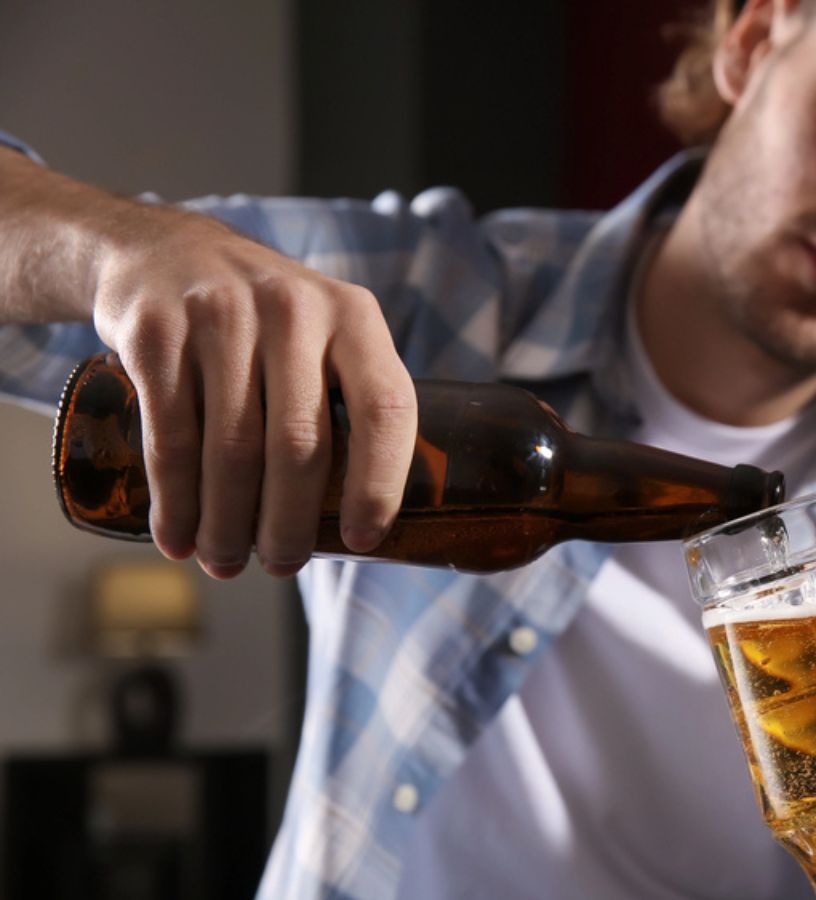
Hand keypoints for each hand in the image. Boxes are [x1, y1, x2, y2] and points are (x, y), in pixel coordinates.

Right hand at [91, 209, 414, 578]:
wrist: (161, 251)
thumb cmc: (263, 322)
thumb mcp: (323, 333)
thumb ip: (349, 400)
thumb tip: (367, 518)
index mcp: (354, 316)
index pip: (386, 408)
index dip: (379, 483)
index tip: (363, 540)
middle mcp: (293, 309)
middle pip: (300, 445)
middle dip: (290, 523)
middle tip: (280, 566)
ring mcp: (220, 316)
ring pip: (232, 450)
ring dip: (228, 524)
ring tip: (226, 562)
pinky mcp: (155, 331)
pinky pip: (170, 436)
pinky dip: (174, 500)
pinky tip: (177, 535)